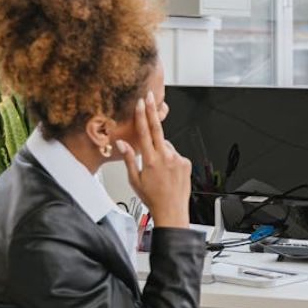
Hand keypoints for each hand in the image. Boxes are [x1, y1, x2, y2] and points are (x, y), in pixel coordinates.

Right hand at [115, 91, 191, 228]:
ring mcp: (178, 159)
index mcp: (150, 160)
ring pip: (166, 145)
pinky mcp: (186, 163)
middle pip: (158, 128)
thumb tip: (121, 144)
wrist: (172, 210)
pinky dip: (170, 158)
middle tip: (151, 97)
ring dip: (161, 149)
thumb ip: (128, 158)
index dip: (142, 116)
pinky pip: (175, 154)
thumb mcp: (134, 180)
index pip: (144, 133)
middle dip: (153, 111)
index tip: (140, 103)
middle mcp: (165, 157)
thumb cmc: (152, 198)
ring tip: (158, 168)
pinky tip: (168, 171)